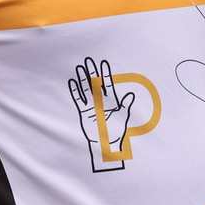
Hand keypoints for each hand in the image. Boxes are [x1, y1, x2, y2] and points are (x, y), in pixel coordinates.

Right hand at [69, 57, 135, 171]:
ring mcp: (91, 106)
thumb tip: (131, 94)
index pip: (107, 84)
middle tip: (88, 60)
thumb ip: (126, 105)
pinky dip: (75, 92)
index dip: (105, 73)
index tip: (103, 63)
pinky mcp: (84, 112)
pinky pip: (78, 100)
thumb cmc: (116, 131)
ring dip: (82, 79)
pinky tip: (72, 82)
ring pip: (86, 89)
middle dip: (92, 72)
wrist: (107, 144)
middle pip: (95, 83)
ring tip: (79, 68)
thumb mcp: (123, 117)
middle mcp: (100, 101)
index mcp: (111, 101)